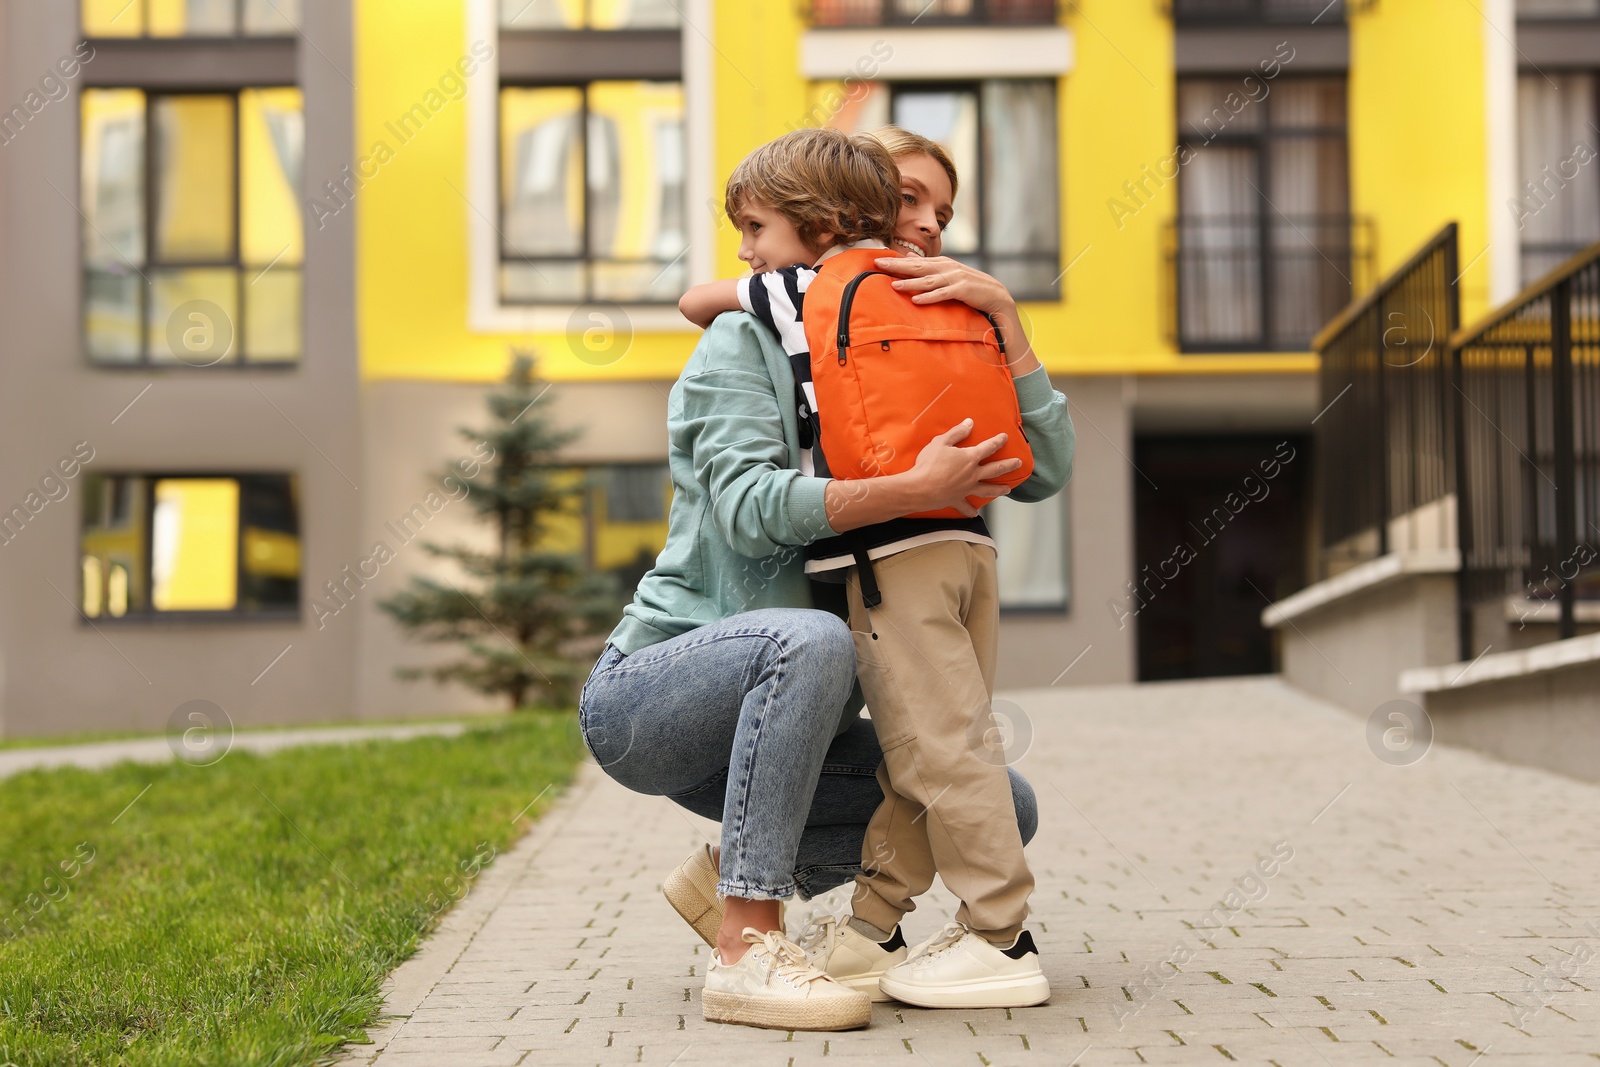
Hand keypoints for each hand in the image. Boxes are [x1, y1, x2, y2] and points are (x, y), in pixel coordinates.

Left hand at [874, 256, 1040, 377]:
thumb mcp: (948, 274)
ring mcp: (955, 278)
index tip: (877, 260)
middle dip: (897, 265)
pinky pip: (943, 294)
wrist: (997, 297)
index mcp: (942, 264)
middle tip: (878, 264)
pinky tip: (917, 299)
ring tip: (893, 285)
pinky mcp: (963, 290)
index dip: (896, 260)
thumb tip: (908, 257)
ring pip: (928, 280)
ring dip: (911, 282)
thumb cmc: (970, 287)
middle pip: (918, 267)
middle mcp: (947, 268)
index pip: (915, 261)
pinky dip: (930, 296)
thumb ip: (928, 267)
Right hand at [909, 419, 1021, 517]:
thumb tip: (969, 423)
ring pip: (987, 490)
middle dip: (1008, 465)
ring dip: (999, 489)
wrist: (919, 488)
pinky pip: (965, 507)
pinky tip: (974, 514)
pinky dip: (970, 511)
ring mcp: (966, 489)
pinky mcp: (956, 500)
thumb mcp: (941, 442)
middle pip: (995, 469)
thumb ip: (957, 432)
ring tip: (1008, 490)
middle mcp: (972, 474)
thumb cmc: (928, 464)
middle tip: (1018, 463)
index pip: (989, 447)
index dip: (998, 441)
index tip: (1005, 437)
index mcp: (969, 458)